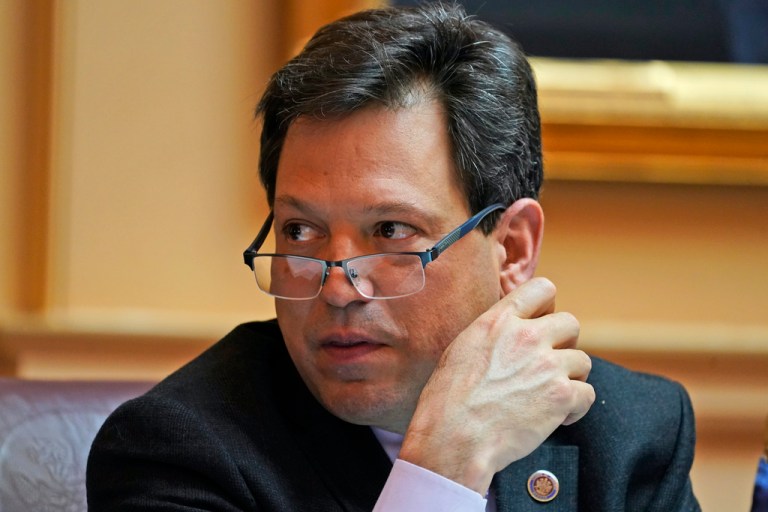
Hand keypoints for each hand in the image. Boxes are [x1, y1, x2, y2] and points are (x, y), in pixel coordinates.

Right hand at [399, 277, 594, 493]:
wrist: (455, 436)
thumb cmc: (448, 399)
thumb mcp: (463, 348)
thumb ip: (493, 333)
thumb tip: (509, 333)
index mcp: (500, 321)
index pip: (542, 289)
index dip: (547, 308)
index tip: (541, 326)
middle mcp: (527, 336)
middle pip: (570, 323)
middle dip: (564, 344)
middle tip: (547, 366)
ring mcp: (548, 365)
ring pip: (583, 361)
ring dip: (571, 378)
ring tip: (549, 396)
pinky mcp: (562, 396)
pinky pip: (588, 393)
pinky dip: (576, 408)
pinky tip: (557, 417)